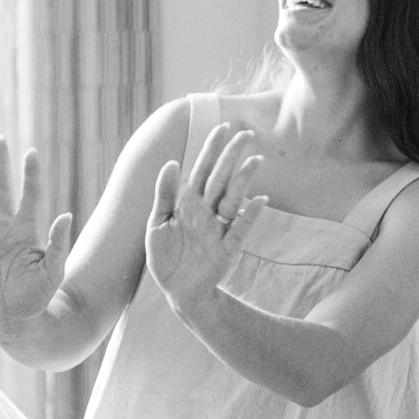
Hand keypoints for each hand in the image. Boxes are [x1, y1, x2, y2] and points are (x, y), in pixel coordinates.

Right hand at [0, 138, 73, 330]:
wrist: (14, 319)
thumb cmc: (38, 297)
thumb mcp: (53, 271)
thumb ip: (58, 244)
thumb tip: (67, 216)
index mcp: (28, 230)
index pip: (30, 195)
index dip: (30, 174)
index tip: (32, 152)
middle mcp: (7, 228)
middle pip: (3, 189)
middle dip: (1, 165)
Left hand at [146, 123, 266, 311]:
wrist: (176, 291)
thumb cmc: (165, 257)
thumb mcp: (157, 224)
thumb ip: (164, 195)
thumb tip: (171, 163)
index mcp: (188, 203)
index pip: (201, 170)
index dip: (211, 150)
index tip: (222, 128)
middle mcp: (206, 212)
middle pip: (221, 178)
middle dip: (232, 156)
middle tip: (246, 134)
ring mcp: (218, 229)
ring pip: (233, 199)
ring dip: (244, 180)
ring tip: (256, 160)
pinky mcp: (226, 249)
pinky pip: (241, 229)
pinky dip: (251, 216)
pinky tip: (261, 201)